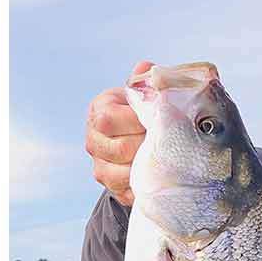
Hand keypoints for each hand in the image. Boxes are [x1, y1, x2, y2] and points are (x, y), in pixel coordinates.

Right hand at [85, 60, 152, 207]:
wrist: (143, 143)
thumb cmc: (147, 114)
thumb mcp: (146, 95)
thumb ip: (146, 82)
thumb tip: (147, 68)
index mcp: (100, 110)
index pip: (111, 118)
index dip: (137, 122)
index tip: (157, 122)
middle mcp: (94, 139)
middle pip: (119, 148)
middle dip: (146, 146)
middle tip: (167, 144)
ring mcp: (100, 166)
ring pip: (121, 174)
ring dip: (146, 168)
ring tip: (165, 160)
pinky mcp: (113, 188)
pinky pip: (127, 192)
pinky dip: (145, 188)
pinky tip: (159, 179)